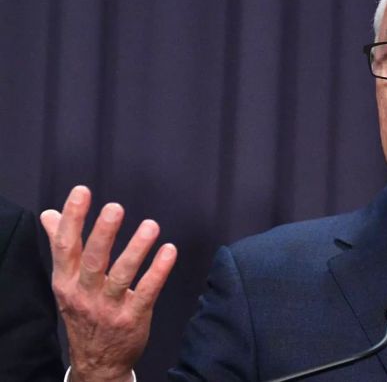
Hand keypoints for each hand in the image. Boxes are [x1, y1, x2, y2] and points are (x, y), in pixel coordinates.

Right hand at [41, 186, 176, 381]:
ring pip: (122, 276)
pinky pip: (147, 292)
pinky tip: (169, 251)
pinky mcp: (133, 318)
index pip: (65, 246)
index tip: (81, 191)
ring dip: (137, 249)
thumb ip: (60, 245)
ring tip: (151, 226)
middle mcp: (84, 293)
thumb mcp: (66, 282)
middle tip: (115, 208)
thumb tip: (49, 214)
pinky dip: (159, 271)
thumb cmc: (83, 311)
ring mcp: (109, 307)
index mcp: (65, 280)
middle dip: (102, 233)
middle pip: (93, 260)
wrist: (97, 361)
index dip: (72, 218)